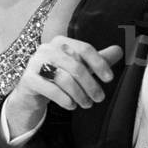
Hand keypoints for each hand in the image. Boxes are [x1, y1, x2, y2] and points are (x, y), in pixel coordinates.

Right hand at [7, 37, 122, 124]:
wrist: (32, 91)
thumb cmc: (59, 76)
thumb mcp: (80, 66)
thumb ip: (98, 59)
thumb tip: (119, 50)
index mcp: (60, 41)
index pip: (84, 49)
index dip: (99, 63)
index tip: (109, 79)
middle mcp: (46, 49)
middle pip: (76, 66)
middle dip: (91, 85)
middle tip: (99, 98)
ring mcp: (35, 63)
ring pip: (64, 79)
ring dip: (79, 94)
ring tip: (86, 104)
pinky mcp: (28, 79)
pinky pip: (51, 89)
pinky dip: (65, 99)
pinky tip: (71, 105)